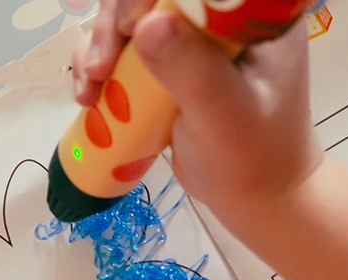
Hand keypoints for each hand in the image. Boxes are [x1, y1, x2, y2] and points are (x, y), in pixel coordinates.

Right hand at [71, 0, 322, 207]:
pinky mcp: (173, 61)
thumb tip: (150, 24)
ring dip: (100, 46)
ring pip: (132, 18)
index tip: (131, 29)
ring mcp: (196, 39)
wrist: (256, 195)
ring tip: (91, 91)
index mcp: (253, 17)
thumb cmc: (254, 158)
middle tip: (100, 69)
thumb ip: (193, 70)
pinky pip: (126, 47)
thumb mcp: (225, 116)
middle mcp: (224, 18)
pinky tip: (91, 97)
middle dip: (116, 23)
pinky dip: (101, 65)